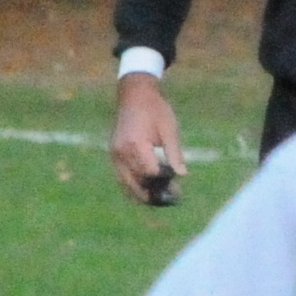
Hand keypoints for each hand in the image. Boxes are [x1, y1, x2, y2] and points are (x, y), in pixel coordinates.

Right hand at [110, 76, 185, 205]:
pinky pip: (122, 178)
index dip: (165, 181)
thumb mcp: (169, 128)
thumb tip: (182, 174)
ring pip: (126, 184)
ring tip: (162, 200)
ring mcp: (114, 154)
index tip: (177, 185)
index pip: (150, 173)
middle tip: (173, 198)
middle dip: (154, 194)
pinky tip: (148, 193)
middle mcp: (121, 151)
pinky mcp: (114, 154)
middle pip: (136, 183)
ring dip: (143, 195)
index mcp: (135, 144)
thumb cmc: (155, 110)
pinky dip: (133, 187)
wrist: (134, 95)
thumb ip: (174, 152)